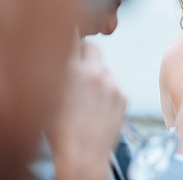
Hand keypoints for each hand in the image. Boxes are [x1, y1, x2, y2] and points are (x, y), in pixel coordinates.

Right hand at [44, 41, 126, 179]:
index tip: (71, 38)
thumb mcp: (48, 97)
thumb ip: (57, 73)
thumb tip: (64, 59)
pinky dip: (107, 93)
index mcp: (70, 70)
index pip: (73, 38)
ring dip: (97, 77)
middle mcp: (93, 72)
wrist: (83, 155)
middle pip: (93, 48)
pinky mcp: (124, 96)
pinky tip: (97, 110)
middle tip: (78, 66)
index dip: (71, 37)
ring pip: (104, 70)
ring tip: (85, 100)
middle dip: (86, 53)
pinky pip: (114, 87)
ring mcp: (111, 84)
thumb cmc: (59, 129)